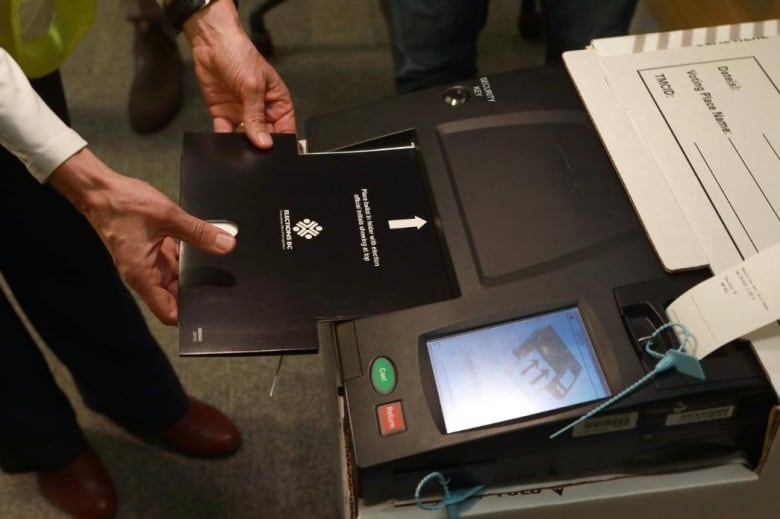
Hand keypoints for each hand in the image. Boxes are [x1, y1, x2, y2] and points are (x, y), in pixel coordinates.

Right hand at [48, 148, 235, 324]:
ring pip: (176, 278)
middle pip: (175, 296)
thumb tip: (226, 244)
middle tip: (222, 286)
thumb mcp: (167, 217)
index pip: (167, 312)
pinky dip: (186, 258)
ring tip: (216, 267)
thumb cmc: (122, 205)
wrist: (99, 191)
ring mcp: (147, 263)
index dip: (189, 315)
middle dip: (196, 293)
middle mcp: (144, 274)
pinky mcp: (150, 251)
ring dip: (193, 274)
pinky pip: (173, 262)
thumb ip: (198, 233)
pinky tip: (203, 248)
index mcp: (143, 275)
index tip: (210, 309)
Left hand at [183, 0, 295, 148]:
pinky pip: (225, 133)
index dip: (282, 143)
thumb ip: (257, 117)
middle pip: (264, 137)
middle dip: (260, 146)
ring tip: (239, 148)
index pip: (285, 130)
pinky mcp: (224, 114)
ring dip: (241, 145)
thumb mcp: (253, 86)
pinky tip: (223, 142)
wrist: (211, 42)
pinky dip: (223, 139)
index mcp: (277, 103)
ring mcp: (242, 114)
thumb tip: (265, 143)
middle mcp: (261, 111)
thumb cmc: (239, 54)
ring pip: (245, 139)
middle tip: (255, 152)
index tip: (275, 153)